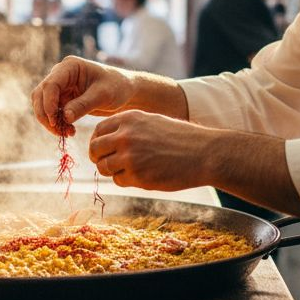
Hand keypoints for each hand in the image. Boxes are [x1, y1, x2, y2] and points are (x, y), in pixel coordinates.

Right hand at [31, 56, 135, 135]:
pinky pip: (52, 112)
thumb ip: (83, 105)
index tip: (56, 121)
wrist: (125, 91)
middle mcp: (61, 74)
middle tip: (59, 131)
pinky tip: (70, 130)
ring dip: (50, 121)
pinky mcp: (63, 99)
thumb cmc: (117, 87)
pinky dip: (57, 123)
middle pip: (40, 95)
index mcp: (70, 66)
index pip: (50, 85)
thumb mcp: (103, 95)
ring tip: (67, 133)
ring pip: (42, 105)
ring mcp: (60, 86)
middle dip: (46, 115)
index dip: (49, 104)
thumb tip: (65, 117)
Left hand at [88, 110, 214, 190]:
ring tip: (129, 169)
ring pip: (104, 167)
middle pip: (95, 149)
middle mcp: (126, 136)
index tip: (103, 149)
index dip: (98, 141)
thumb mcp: (152, 121)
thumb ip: (129, 128)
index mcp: (129, 119)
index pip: (98, 130)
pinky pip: (118, 180)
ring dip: (112, 171)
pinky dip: (125, 180)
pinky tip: (141, 176)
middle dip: (98, 157)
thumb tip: (105, 139)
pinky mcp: (137, 176)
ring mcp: (130, 156)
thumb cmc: (180, 138)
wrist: (204, 153)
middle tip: (108, 163)